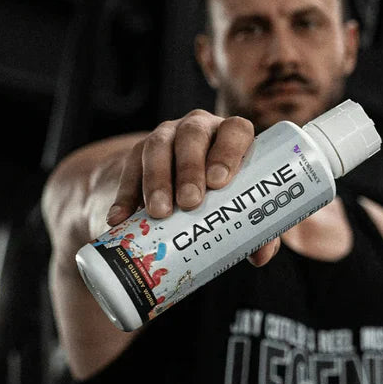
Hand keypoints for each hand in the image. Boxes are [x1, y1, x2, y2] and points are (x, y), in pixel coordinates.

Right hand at [105, 110, 279, 266]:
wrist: (172, 187)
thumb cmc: (218, 196)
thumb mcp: (236, 205)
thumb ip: (254, 227)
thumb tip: (262, 255)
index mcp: (230, 136)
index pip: (235, 130)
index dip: (229, 151)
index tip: (220, 182)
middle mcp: (198, 128)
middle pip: (193, 135)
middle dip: (190, 168)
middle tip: (190, 203)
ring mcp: (166, 136)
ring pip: (158, 147)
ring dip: (158, 179)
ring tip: (159, 212)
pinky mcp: (136, 152)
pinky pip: (129, 169)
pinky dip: (125, 195)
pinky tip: (120, 219)